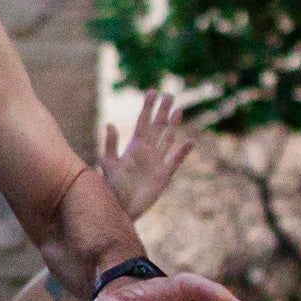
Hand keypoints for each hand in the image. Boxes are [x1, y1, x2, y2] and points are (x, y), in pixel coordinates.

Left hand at [102, 88, 198, 219]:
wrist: (122, 208)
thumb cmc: (112, 188)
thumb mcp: (109, 164)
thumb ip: (110, 144)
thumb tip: (109, 123)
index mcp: (134, 147)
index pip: (143, 123)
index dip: (148, 107)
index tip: (153, 92)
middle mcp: (147, 152)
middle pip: (157, 127)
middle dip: (163, 111)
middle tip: (169, 94)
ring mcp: (157, 162)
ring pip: (167, 139)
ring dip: (173, 125)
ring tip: (179, 110)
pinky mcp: (165, 175)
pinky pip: (176, 160)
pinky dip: (183, 151)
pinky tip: (191, 141)